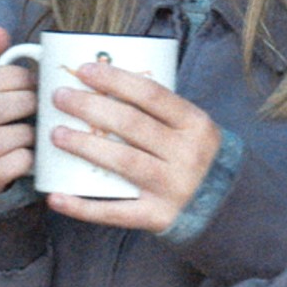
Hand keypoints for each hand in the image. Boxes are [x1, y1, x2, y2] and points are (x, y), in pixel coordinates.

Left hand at [42, 60, 222, 233]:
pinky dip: (83, 206)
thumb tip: (104, 86)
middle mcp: (186, 154)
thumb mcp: (192, 129)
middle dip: (89, 107)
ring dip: (84, 146)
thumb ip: (160, 112)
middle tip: (60, 97)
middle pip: (130, 124)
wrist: (230, 206)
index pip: (150, 94)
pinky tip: (56, 197)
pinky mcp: (158, 217)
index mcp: (195, 125)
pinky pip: (115, 211)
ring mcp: (172, 188)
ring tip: (56, 134)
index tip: (84, 69)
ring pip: (122, 162)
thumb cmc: (198, 157)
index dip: (115, 79)